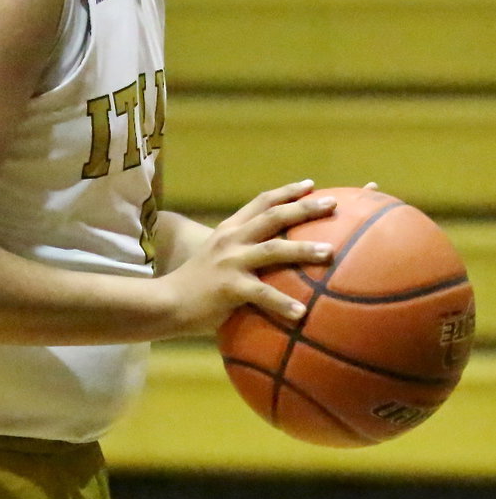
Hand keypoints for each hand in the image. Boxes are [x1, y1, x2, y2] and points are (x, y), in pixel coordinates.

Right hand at [162, 180, 335, 333]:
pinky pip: (262, 293)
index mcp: (230, 230)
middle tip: (333, 204)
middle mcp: (231, 239)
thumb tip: (274, 257)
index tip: (311, 185)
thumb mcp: (217, 258)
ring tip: (330, 252)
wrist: (166, 302)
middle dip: (305, 208)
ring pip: (273, 249)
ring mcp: (230, 262)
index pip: (262, 202)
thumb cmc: (195, 285)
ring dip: (304, 249)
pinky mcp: (229, 287)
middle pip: (273, 216)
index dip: (287, 192)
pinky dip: (283, 302)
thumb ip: (242, 252)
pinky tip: (302, 313)